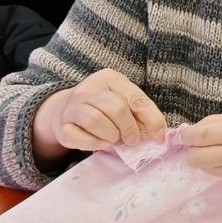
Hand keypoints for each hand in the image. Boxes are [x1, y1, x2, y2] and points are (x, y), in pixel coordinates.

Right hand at [30, 66, 169, 160]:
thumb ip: (141, 113)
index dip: (151, 120)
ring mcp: (72, 107)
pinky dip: (94, 144)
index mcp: (109, 78)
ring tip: (113, 138)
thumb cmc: (103, 106)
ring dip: (111, 136)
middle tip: (131, 139)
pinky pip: (80, 137)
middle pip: (116, 109)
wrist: (66, 109)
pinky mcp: (63, 126)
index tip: (158, 137)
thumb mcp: (124, 100)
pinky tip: (100, 142)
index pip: (136, 99)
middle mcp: (88, 89)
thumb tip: (158, 134)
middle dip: (128, 128)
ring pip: (96, 121)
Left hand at [176, 109, 221, 185]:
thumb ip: (221, 123)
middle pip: (197, 158)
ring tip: (218, 148)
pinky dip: (219, 166)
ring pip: (207, 169)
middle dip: (193, 149)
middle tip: (200, 142)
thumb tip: (195, 130)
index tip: (188, 132)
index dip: (188, 135)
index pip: (201, 136)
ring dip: (205, 159)